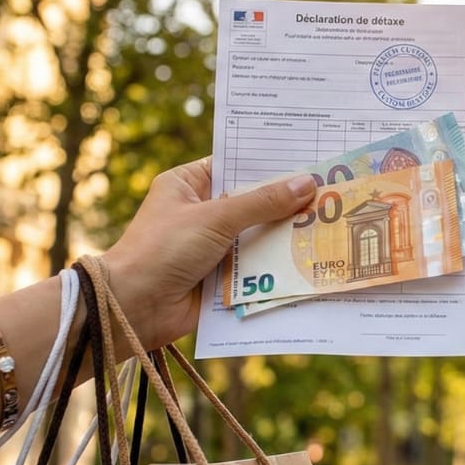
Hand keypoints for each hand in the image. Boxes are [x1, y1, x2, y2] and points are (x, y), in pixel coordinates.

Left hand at [101, 158, 314, 348]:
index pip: (235, 165)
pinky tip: (311, 259)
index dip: (269, 164)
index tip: (308, 158)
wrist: (134, 307)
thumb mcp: (215, 217)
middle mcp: (201, 212)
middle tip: (330, 191)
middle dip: (285, 202)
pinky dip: (276, 266)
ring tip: (330, 223)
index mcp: (188, 184)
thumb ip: (262, 202)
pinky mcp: (220, 277)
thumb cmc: (163, 249)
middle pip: (252, 202)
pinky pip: (254, 267)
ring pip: (257, 235)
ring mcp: (211, 246)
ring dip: (285, 235)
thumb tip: (306, 185)